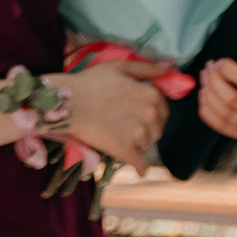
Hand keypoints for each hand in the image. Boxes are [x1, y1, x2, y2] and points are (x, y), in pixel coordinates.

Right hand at [54, 59, 169, 169]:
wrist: (65, 103)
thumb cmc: (90, 82)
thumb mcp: (120, 67)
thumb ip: (148, 68)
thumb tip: (171, 70)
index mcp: (152, 95)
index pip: (163, 110)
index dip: (151, 113)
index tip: (137, 115)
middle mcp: (151, 114)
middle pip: (157, 128)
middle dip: (146, 129)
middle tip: (126, 127)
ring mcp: (140, 133)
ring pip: (148, 144)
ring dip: (140, 144)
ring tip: (121, 138)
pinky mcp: (127, 150)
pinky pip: (141, 164)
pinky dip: (141, 167)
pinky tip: (140, 170)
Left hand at [199, 56, 236, 140]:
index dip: (229, 70)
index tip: (221, 60)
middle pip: (232, 98)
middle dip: (214, 81)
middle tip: (208, 67)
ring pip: (222, 111)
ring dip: (207, 93)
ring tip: (203, 78)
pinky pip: (218, 124)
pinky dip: (206, 109)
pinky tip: (203, 95)